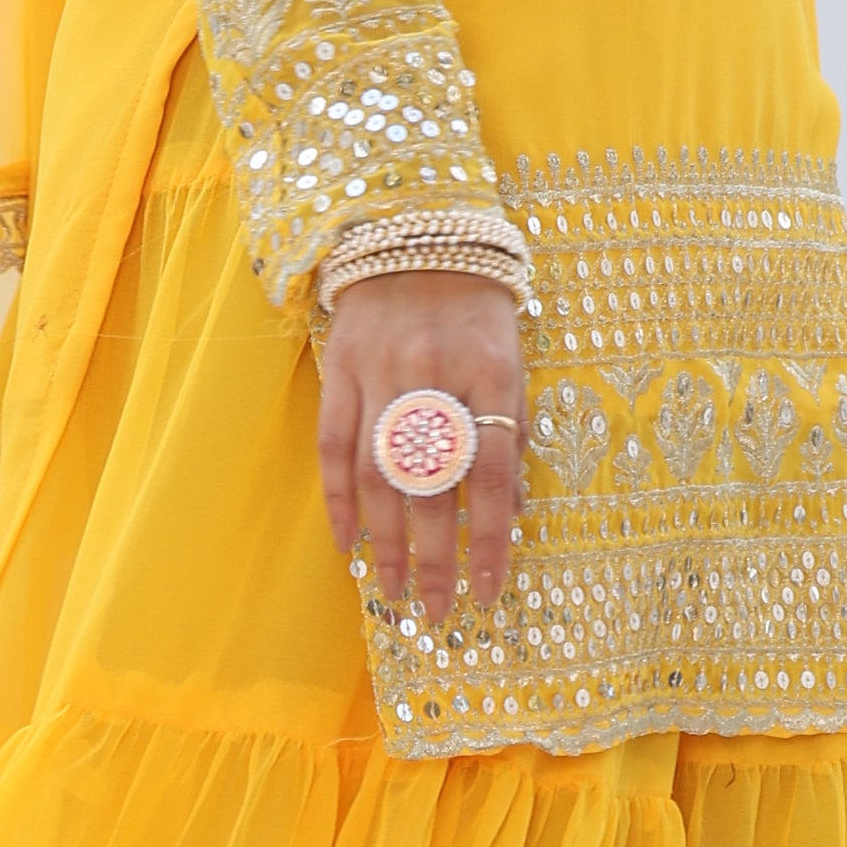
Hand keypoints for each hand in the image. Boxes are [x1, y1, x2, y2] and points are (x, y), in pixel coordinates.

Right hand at [319, 268, 527, 629]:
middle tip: (438, 611)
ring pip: (379, 474)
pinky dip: (340, 499)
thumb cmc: (476, 307)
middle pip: (432, 485)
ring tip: (394, 590)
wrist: (414, 235)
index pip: (492, 474)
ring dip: (386, 541)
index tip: (489, 590)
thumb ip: (509, 431)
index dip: (489, 539)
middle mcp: (433, 375)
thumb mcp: (512, 358)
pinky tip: (349, 541)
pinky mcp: (340, 371)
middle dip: (436, 557)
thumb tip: (505, 515)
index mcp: (491, 372)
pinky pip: (334, 447)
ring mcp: (380, 373)